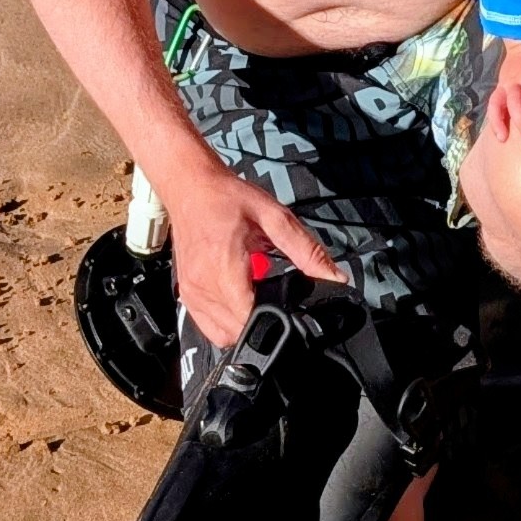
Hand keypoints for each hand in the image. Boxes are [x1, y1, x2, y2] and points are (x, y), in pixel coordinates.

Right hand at [159, 153, 345, 343]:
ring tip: (253, 292)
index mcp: (224, 266)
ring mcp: (191, 293)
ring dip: (242, 323)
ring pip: (222, 334)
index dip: (274, 318)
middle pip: (238, 331)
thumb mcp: (275, 217)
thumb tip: (334, 277)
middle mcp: (203, 285)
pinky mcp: (185, 295)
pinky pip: (207, 326)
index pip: (249, 318)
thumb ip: (307, 250)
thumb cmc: (226, 197)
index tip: (286, 305)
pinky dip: (225, 320)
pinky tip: (237, 296)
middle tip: (270, 293)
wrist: (190, 186)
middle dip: (261, 321)